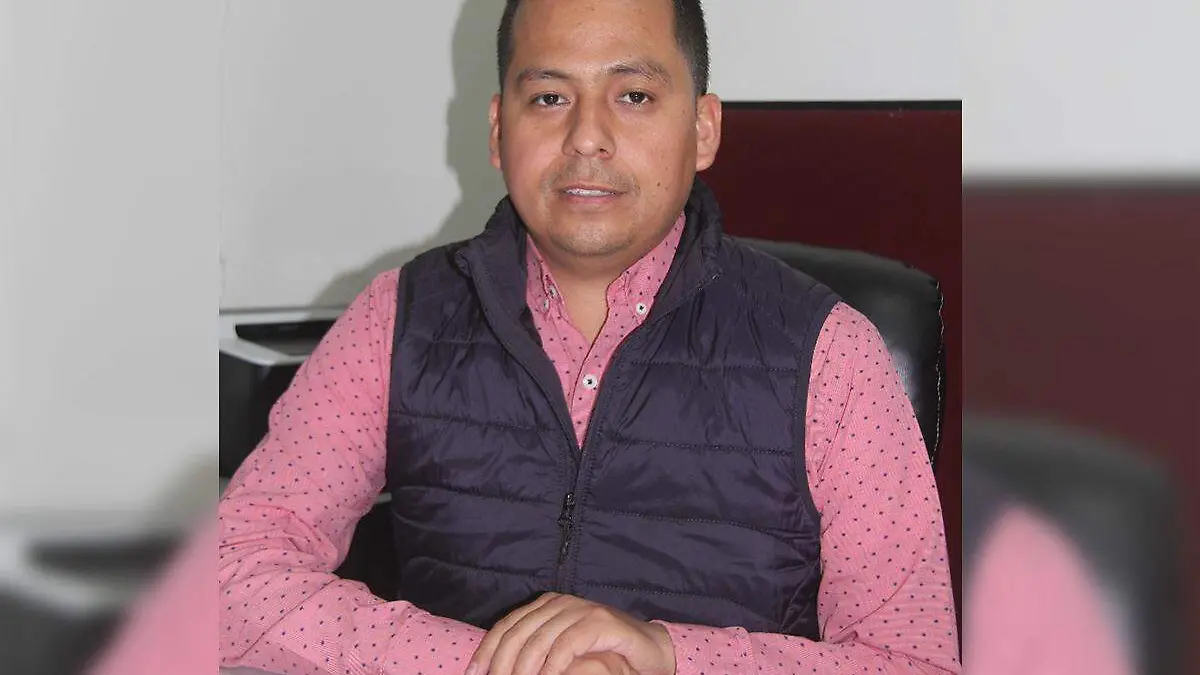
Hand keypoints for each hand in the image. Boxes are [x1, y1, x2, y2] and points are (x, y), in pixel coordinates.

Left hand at [466, 593, 675, 674]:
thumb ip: (535, 652)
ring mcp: (580, 609)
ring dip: (524, 669)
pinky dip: (552, 667)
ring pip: (539, 640)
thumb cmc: (603, 655)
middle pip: (518, 633)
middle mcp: (560, 602)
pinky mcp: (599, 621)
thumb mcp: (560, 651)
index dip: (486, 652)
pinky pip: (567, 645)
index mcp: (545, 605)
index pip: (506, 626)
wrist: (649, 651)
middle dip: (502, 665)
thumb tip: (495, 669)